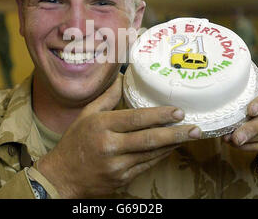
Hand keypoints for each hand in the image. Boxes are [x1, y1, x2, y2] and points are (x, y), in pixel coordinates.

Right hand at [37, 74, 200, 197]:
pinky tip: (171, 148)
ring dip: (172, 145)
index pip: (135, 119)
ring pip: (150, 154)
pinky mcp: (121, 179)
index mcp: (101, 126)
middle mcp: (109, 146)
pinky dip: (160, 157)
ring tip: (189, 136)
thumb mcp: (86, 115)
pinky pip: (146, 167)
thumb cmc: (74, 142)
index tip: (178, 111)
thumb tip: (120, 78)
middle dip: (175, 133)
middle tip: (195, 128)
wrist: (61, 177)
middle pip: (148, 139)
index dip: (159, 115)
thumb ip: (106, 98)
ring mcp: (116, 166)